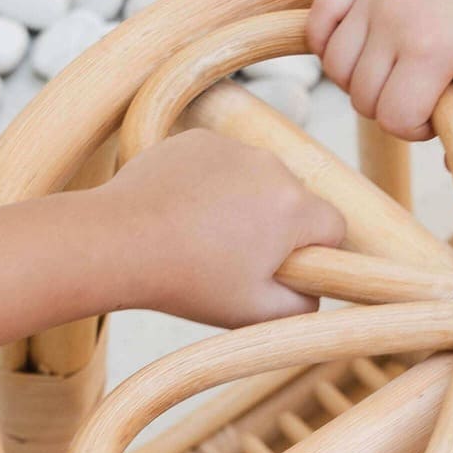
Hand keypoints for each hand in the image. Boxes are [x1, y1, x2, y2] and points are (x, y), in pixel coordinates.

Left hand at [86, 129, 346, 326]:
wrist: (117, 242)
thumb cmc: (187, 280)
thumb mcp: (256, 313)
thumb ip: (304, 307)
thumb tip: (316, 292)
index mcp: (294, 207)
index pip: (334, 226)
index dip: (316, 254)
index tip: (283, 269)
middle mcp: (272, 166)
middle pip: (296, 200)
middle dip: (277, 227)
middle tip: (237, 259)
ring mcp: (233, 147)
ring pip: (259, 181)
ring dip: (245, 204)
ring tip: (204, 236)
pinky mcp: (199, 139)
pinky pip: (223, 164)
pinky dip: (211, 185)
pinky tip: (184, 212)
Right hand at [304, 0, 452, 146]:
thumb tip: (449, 168)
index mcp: (431, 50)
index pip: (393, 119)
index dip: (416, 130)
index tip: (442, 113)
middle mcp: (395, 19)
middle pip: (361, 98)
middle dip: (392, 108)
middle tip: (426, 93)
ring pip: (334, 65)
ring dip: (360, 83)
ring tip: (396, 74)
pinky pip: (320, 17)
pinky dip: (326, 41)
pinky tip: (358, 52)